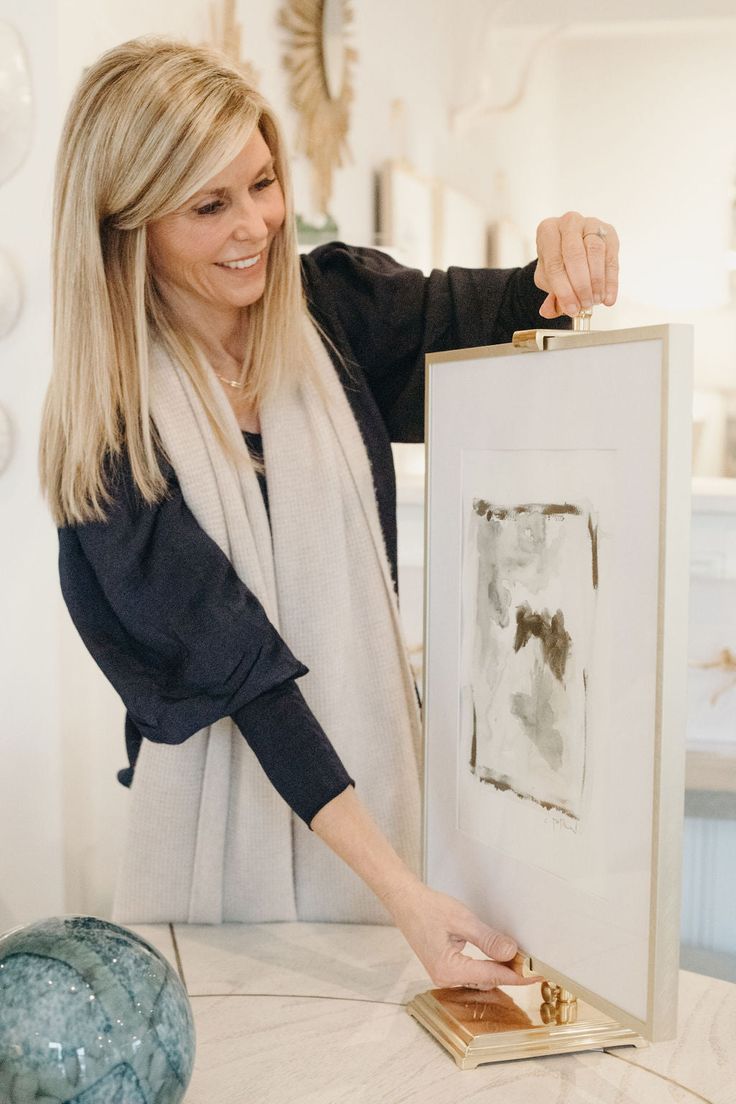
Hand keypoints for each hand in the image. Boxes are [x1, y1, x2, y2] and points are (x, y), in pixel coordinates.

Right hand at [384, 880, 539, 989]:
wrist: (405, 901)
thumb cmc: (428, 907)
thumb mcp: (462, 920)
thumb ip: (488, 939)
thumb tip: (511, 953)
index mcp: (449, 970)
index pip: (492, 976)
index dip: (517, 975)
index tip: (536, 974)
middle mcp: (445, 979)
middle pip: (487, 980)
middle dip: (510, 973)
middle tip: (532, 964)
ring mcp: (442, 976)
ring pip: (480, 979)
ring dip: (499, 970)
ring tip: (519, 961)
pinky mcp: (443, 969)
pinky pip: (470, 973)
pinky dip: (486, 967)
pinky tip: (497, 959)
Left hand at [534, 211, 618, 318]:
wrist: (571, 250)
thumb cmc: (558, 262)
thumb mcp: (548, 279)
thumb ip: (550, 296)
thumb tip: (548, 311)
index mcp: (547, 231)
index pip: (554, 262)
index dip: (563, 290)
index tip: (572, 308)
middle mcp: (568, 222)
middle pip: (575, 254)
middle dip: (581, 285)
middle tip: (585, 304)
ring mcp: (590, 223)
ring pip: (595, 251)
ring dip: (597, 281)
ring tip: (596, 301)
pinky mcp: (609, 232)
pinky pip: (611, 257)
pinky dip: (611, 281)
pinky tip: (608, 298)